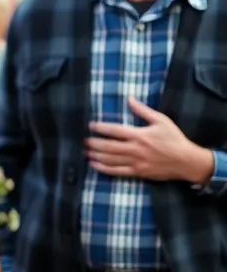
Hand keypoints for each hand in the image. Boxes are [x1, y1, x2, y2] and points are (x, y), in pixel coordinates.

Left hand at [86, 98, 214, 182]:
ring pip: (110, 160)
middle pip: (108, 147)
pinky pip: (117, 171)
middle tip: (84, 141)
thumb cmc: (174, 139)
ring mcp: (136, 162)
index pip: (115, 131)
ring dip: (96, 156)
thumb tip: (129, 99)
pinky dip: (104, 169)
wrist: (187, 161)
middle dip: (94, 144)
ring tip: (85, 152)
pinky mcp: (138, 172)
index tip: (90, 126)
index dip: (100, 128)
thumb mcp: (162, 121)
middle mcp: (135, 149)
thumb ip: (143, 110)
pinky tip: (94, 165)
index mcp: (140, 135)